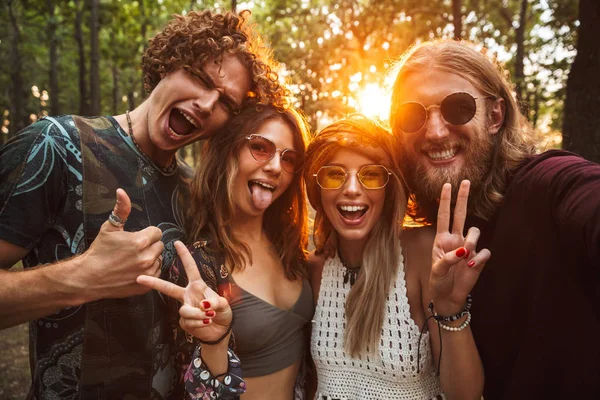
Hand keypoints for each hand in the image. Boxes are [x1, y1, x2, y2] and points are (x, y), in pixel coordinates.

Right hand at [74, 188, 163, 300]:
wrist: (88, 278)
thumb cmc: (99, 252)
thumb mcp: (109, 228)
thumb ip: (121, 209)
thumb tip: (122, 191)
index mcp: (140, 241)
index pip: (156, 232)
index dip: (147, 233)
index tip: (136, 237)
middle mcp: (147, 257)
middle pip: (159, 245)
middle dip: (149, 245)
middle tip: (134, 248)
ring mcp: (147, 272)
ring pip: (159, 259)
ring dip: (150, 258)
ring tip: (133, 259)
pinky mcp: (146, 285)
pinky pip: (156, 273)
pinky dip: (149, 271)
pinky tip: (135, 269)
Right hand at [137, 241, 232, 342]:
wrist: (221, 331)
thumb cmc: (223, 313)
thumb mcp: (224, 304)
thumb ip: (217, 302)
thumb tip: (204, 305)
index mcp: (198, 286)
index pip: (190, 268)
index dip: (184, 255)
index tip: (177, 242)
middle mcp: (188, 295)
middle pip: (169, 288)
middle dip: (154, 283)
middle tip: (140, 278)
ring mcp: (185, 308)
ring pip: (184, 310)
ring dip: (198, 314)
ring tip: (209, 316)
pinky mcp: (184, 322)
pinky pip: (188, 322)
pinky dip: (199, 323)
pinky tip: (205, 323)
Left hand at [429, 180, 490, 314]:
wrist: (449, 297)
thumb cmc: (438, 281)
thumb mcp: (437, 271)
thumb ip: (447, 259)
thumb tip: (462, 250)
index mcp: (442, 239)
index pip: (444, 215)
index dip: (445, 201)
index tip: (446, 185)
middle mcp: (456, 239)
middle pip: (461, 214)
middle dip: (463, 198)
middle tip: (465, 181)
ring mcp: (468, 248)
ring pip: (475, 232)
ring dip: (472, 241)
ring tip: (464, 257)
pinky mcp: (478, 259)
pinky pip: (484, 252)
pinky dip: (478, 259)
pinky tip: (471, 266)